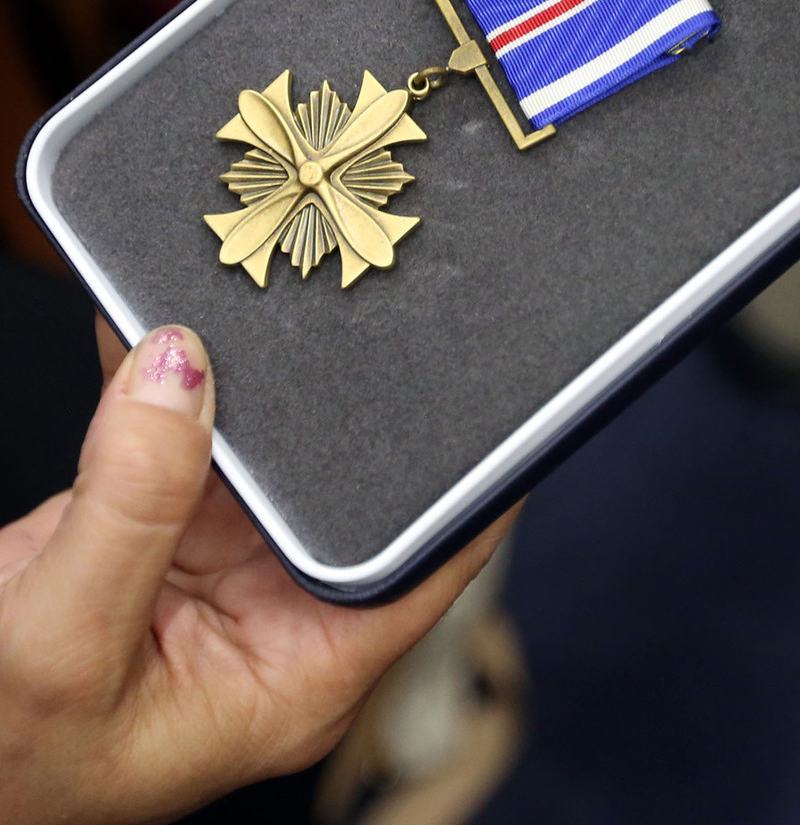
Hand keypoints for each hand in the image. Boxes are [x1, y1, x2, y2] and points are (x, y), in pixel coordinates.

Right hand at [0, 320, 513, 823]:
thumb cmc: (1, 761)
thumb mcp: (66, 646)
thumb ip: (132, 505)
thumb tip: (181, 373)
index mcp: (302, 668)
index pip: (427, 565)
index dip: (472, 484)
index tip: (497, 394)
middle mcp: (277, 610)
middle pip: (347, 488)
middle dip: (353, 401)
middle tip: (369, 302)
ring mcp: (220, 561)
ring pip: (265, 447)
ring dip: (255, 375)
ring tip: (271, 290)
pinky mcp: (157, 525)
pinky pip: (182, 431)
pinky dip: (170, 374)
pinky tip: (164, 317)